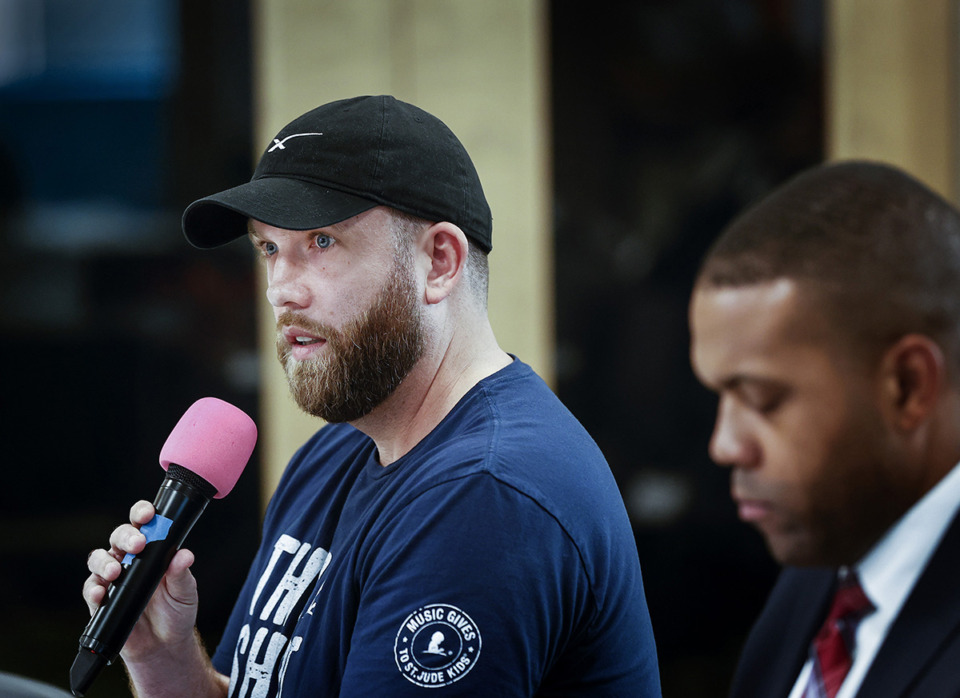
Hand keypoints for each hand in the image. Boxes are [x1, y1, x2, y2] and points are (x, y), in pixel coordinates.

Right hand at [82, 500, 199, 662]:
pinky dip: (94, 589)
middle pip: (118, 537)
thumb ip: (182, 574)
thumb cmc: (176, 612)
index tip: (148, 514)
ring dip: (105, 562)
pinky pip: (91, 590)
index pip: (143, 524)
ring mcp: (113, 579)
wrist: (164, 646)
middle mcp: (130, 560)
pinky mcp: (101, 601)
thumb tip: (184, 555)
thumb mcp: (185, 592)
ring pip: (99, 559)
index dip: (142, 514)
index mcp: (152, 550)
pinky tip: (102, 592)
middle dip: (125, 536)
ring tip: (116, 572)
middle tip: (137, 545)